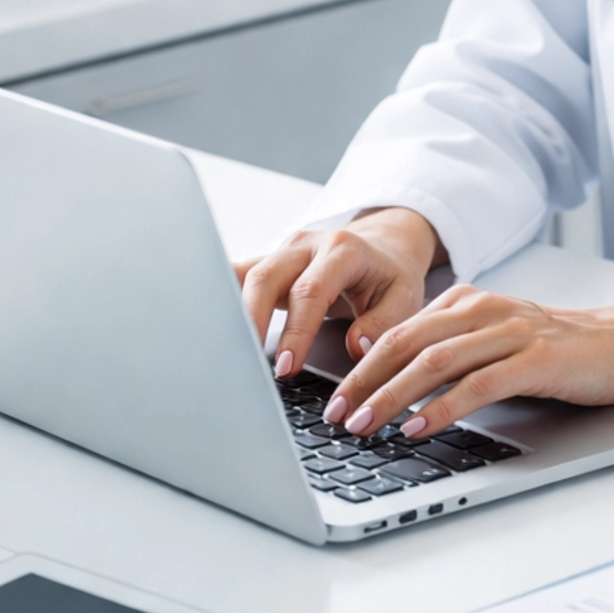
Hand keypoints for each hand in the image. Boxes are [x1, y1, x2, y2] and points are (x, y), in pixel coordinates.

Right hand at [236, 208, 446, 380]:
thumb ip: (382, 324)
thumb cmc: (391, 276)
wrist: (384, 245)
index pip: (311, 292)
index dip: (295, 331)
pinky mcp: (269, 261)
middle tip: (250, 366)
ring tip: (226, 353)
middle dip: (253, 324)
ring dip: (233, 314)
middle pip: (266, 278)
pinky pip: (238, 275)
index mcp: (343, 251)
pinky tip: (209, 323)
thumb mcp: (404, 299)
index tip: (286, 367)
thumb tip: (354, 348)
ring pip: (246, 276)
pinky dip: (222, 297)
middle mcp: (307, 245)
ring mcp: (283, 250)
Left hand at [319, 284, 613, 440]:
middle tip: (336, 415)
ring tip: (365, 425)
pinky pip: (478, 384)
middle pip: (407, 343)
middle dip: (364, 382)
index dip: (359, 366)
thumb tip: (391, 387)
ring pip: (436, 362)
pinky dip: (442, 407)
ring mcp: (511, 332)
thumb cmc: (557, 350)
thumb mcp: (494, 340)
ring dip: (393, 397)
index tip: (332, 399)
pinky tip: (419, 427)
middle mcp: (484, 309)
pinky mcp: (537, 358)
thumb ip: (451, 351)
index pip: (398, 331)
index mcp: (467, 301)